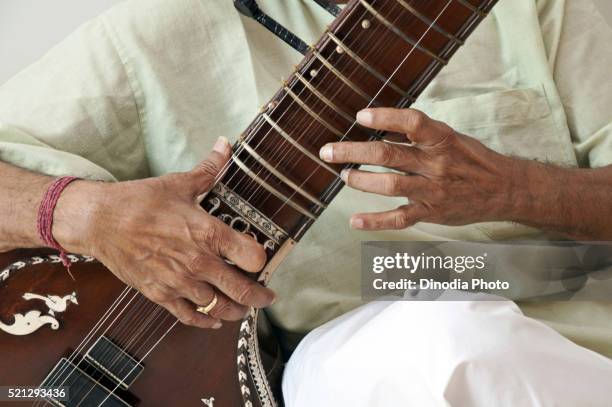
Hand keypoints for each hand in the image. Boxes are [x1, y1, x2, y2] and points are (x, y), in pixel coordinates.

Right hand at [53, 137, 273, 328]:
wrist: (99, 221)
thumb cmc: (140, 201)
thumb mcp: (179, 183)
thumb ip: (209, 169)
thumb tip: (226, 145)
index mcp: (207, 233)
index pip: (252, 256)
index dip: (263, 260)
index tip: (265, 260)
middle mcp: (198, 262)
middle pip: (241, 289)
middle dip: (259, 296)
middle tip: (267, 297)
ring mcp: (179, 281)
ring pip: (219, 307)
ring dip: (235, 310)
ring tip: (243, 308)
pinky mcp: (160, 294)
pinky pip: (190, 316)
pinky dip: (206, 321)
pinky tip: (214, 320)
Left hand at [319, 108, 523, 229]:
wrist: (504, 190)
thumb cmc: (472, 160)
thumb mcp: (451, 137)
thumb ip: (419, 134)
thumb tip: (382, 125)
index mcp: (442, 139)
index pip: (412, 122)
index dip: (385, 117)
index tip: (360, 116)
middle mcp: (436, 163)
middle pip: (388, 154)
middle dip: (353, 152)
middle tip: (327, 151)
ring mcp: (433, 190)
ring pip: (390, 184)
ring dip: (361, 180)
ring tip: (344, 176)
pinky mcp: (432, 213)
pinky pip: (400, 218)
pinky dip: (376, 220)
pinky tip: (355, 220)